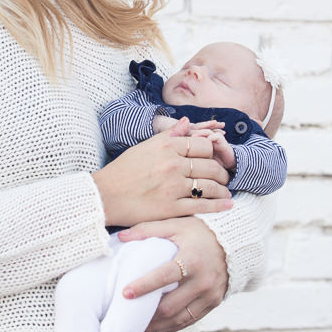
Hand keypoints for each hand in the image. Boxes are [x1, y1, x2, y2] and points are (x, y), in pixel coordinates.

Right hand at [92, 117, 231, 227]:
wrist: (104, 196)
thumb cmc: (122, 171)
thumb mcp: (144, 147)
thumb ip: (168, 135)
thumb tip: (187, 122)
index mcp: (166, 147)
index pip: (203, 146)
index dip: (213, 153)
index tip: (215, 159)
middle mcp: (172, 165)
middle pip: (210, 166)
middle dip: (222, 173)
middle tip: (224, 177)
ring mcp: (173, 187)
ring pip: (209, 186)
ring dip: (222, 189)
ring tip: (226, 192)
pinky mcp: (171, 208)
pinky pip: (202, 205)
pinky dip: (218, 206)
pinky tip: (227, 205)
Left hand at [117, 216, 227, 331]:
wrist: (235, 242)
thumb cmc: (201, 232)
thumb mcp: (176, 225)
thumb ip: (148, 229)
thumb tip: (121, 236)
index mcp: (192, 259)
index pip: (165, 276)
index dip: (144, 286)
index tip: (125, 293)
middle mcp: (203, 280)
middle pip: (170, 305)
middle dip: (146, 314)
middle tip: (126, 314)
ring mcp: (210, 295)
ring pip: (179, 319)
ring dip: (157, 325)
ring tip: (138, 325)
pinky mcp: (214, 303)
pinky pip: (190, 321)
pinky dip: (171, 326)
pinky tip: (157, 324)